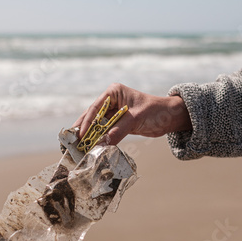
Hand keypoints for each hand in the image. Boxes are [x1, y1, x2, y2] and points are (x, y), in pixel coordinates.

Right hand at [73, 83, 191, 144]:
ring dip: (90, 136)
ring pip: (97, 125)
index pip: (96, 108)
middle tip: (71, 142)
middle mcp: (111, 101)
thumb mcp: (136, 119)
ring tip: (78, 147)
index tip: (80, 135)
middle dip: (83, 129)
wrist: (170, 117)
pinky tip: (92, 148)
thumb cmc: (156, 111)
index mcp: (114, 92)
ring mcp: (114, 113)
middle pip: (92, 116)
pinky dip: (99, 140)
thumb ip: (118, 131)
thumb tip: (101, 143)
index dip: (86, 122)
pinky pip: (105, 132)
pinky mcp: (118, 123)